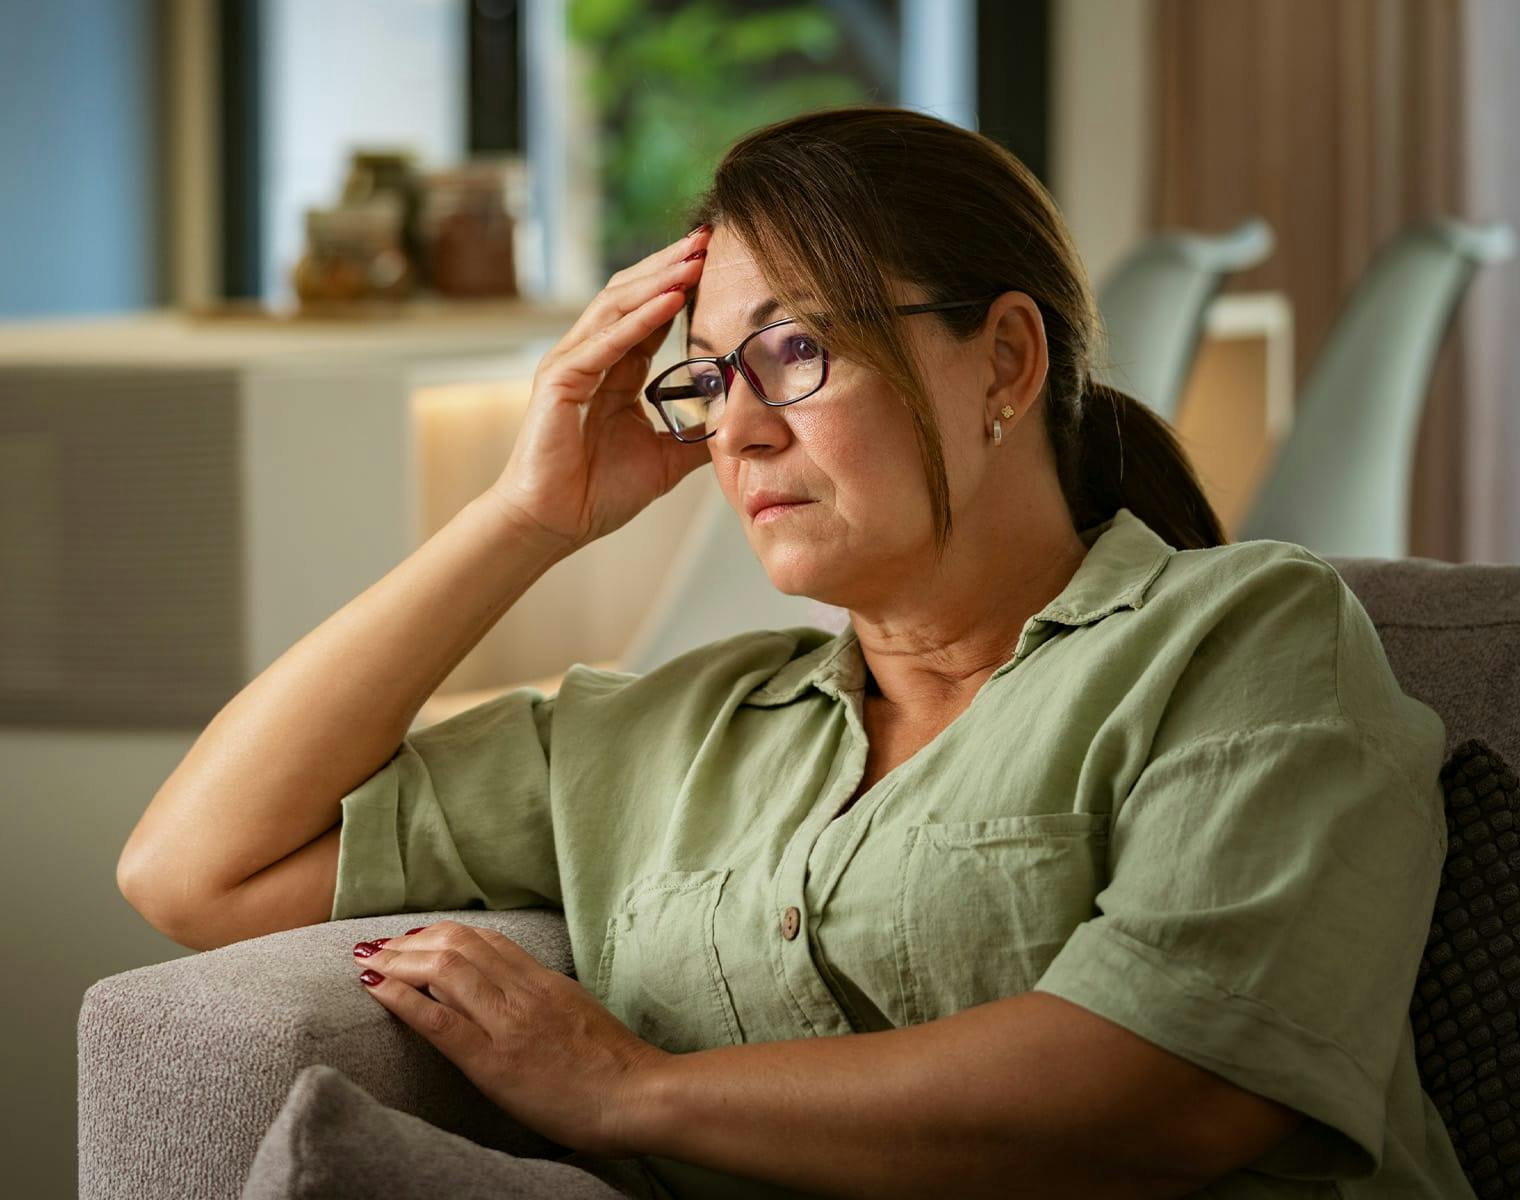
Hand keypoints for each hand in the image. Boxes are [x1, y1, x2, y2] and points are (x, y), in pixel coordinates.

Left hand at [351, 919, 671, 1157]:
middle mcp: (525, 991)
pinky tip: (376, 989)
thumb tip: (515, 995)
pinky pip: (440, 1020)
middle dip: (411, 941)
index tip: (414, 937)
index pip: (485, 939)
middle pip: (458, 944)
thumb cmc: (616, 1068)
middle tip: (378, 946)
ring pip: (445, 969)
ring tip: (368, 961)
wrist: (638, 1095)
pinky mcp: (495, 1060)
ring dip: (398, 960)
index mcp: (545, 981)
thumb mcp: (577, 1016)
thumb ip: (545, 1000)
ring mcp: (510, 1022)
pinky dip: (402, 998)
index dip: (442, 933)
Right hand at [487, 224, 714, 554]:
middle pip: (633, 294)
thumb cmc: (596, 494)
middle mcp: (589, 356)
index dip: (682, 285)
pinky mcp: (558, 380)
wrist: (554, 525)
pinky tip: (670, 300)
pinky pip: (604, 342)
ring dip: (659, 279)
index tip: (720, 261)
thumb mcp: (664, 460)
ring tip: (695, 257)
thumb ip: (697, 438)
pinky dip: (639, 320)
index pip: (651, 313)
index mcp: (614, 370)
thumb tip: (741, 427)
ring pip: (617, 306)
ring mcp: (570, 363)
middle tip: (710, 238)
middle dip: (671, 265)